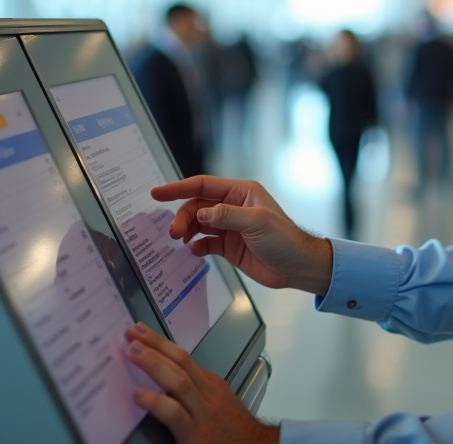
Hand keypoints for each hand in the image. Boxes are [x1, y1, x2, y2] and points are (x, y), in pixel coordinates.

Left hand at [125, 323, 277, 443]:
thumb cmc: (234, 432)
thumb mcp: (218, 405)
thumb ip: (195, 393)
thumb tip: (163, 382)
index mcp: (212, 386)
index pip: (184, 357)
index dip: (161, 342)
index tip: (141, 332)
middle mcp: (208, 395)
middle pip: (181, 362)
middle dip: (155, 346)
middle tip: (132, 334)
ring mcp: (203, 415)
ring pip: (179, 382)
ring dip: (155, 364)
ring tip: (133, 353)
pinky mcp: (196, 436)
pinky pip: (175, 414)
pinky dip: (157, 402)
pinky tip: (139, 394)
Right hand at [151, 176, 332, 294]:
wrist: (296, 266)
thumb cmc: (284, 238)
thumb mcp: (257, 222)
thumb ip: (226, 216)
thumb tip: (200, 214)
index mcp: (241, 192)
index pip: (203, 185)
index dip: (178, 188)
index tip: (157, 193)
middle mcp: (233, 206)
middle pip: (197, 206)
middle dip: (183, 216)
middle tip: (173, 232)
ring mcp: (230, 226)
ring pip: (198, 224)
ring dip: (186, 230)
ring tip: (179, 240)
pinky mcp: (228, 246)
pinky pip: (205, 242)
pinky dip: (197, 246)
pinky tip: (194, 251)